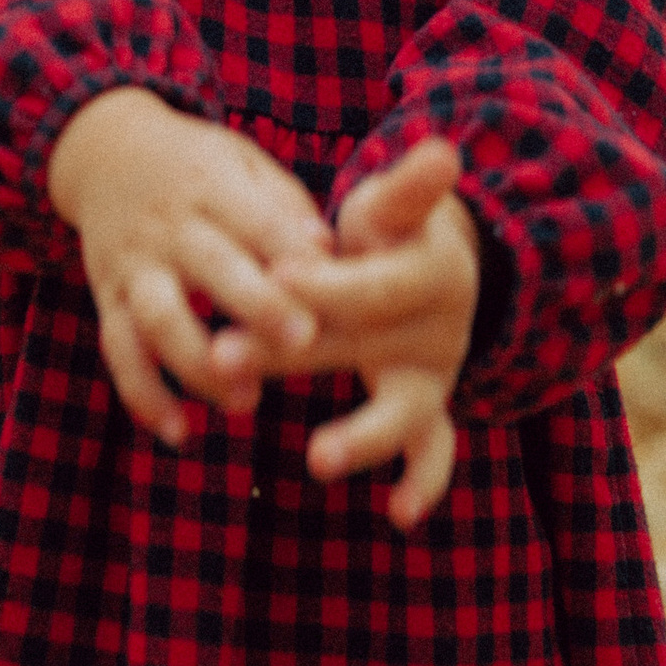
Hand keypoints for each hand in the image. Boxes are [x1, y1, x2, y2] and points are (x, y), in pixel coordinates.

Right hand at [47, 88, 332, 448]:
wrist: (105, 153)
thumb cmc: (200, 168)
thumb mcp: (244, 162)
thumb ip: (284, 207)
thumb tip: (328, 251)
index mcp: (214, 185)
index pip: (259, 220)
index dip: (294, 253)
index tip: (335, 288)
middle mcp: (171, 226)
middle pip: (213, 267)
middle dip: (257, 306)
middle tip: (303, 344)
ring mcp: (135, 264)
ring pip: (159, 317)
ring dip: (199, 363)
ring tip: (246, 401)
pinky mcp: (107, 298)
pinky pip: (119, 351)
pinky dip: (143, 394)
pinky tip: (177, 432)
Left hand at [266, 136, 481, 532]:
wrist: (432, 267)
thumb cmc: (393, 230)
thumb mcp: (394, 206)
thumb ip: (406, 191)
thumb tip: (442, 150)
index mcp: (430, 272)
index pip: (367, 285)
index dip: (321, 284)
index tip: (271, 278)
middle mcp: (439, 330)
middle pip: (359, 346)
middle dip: (290, 352)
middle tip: (223, 358)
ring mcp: (435, 377)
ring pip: (403, 411)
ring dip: (360, 435)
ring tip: (317, 457)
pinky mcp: (427, 410)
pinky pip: (433, 451)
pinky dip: (423, 483)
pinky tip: (399, 515)